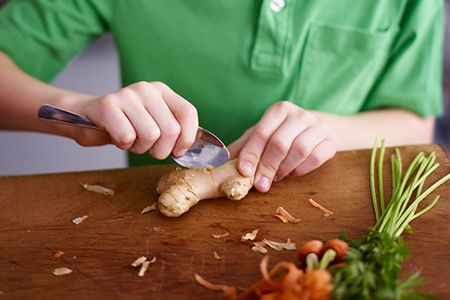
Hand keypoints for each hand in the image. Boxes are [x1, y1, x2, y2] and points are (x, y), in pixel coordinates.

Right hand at [63, 81, 197, 158]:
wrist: (87, 117)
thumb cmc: (126, 125)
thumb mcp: (154, 123)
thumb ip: (173, 130)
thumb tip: (192, 148)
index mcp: (162, 91)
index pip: (188, 113)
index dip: (187, 138)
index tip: (178, 151)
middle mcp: (146, 89)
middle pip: (171, 130)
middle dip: (161, 149)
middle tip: (147, 148)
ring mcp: (127, 95)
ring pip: (150, 135)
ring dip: (140, 148)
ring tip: (131, 140)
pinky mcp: (107, 105)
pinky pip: (127, 137)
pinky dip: (123, 144)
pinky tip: (116, 136)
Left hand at [229, 101, 335, 192]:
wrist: (318, 129)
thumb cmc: (283, 133)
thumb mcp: (263, 134)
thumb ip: (244, 146)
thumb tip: (219, 162)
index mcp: (279, 110)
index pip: (262, 132)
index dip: (252, 154)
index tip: (244, 172)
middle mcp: (300, 114)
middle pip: (280, 143)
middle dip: (267, 167)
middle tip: (260, 185)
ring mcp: (318, 126)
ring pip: (299, 151)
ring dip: (284, 169)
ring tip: (275, 178)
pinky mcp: (330, 141)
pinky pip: (316, 158)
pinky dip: (301, 169)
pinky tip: (292, 174)